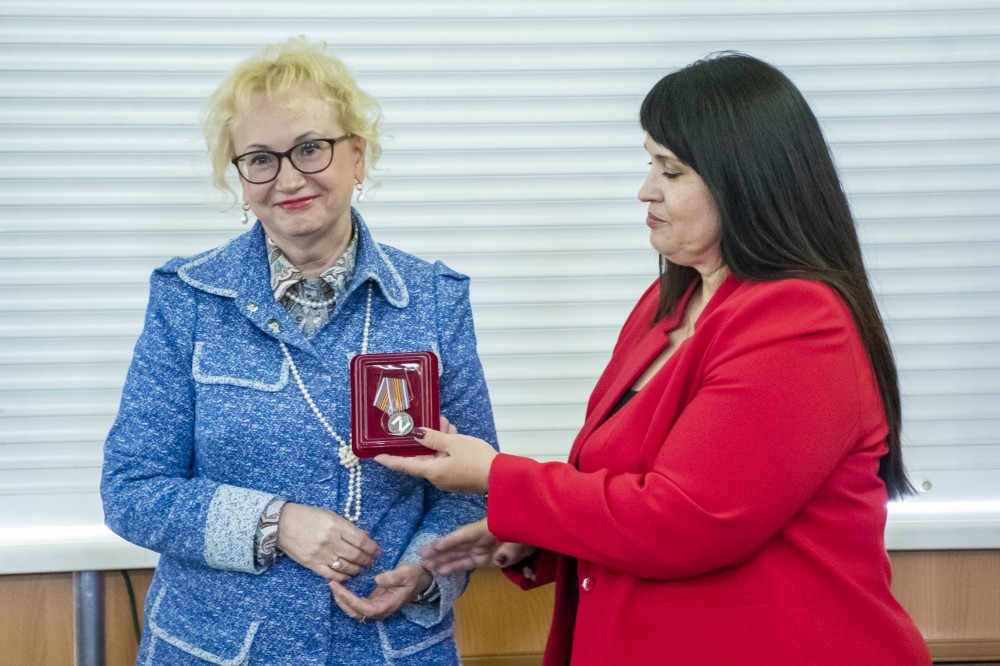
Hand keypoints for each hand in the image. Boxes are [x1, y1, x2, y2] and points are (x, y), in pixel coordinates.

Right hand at [277, 503, 380, 581]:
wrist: (282, 523)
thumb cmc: (308, 516)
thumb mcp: (330, 515)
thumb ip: (349, 526)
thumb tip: (366, 536)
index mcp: (336, 526)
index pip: (361, 540)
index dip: (372, 548)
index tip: (377, 552)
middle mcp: (330, 541)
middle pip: (355, 556)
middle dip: (366, 561)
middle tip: (370, 562)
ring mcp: (321, 554)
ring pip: (345, 567)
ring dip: (356, 570)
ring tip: (361, 569)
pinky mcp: (311, 564)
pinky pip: (330, 575)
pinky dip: (342, 577)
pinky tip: (347, 576)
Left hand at [328, 563, 431, 622]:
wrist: (421, 579)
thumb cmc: (414, 576)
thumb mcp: (406, 573)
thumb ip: (393, 577)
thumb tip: (377, 579)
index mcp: (389, 605)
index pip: (365, 609)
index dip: (351, 601)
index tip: (339, 588)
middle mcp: (381, 610)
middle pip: (357, 613)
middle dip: (342, 601)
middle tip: (332, 584)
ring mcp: (377, 607)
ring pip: (355, 611)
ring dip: (343, 601)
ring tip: (334, 586)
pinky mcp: (374, 602)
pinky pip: (357, 605)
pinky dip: (347, 599)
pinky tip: (341, 588)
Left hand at [374, 428, 495, 493]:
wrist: (501, 477)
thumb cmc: (477, 460)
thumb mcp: (454, 443)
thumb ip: (433, 438)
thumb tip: (416, 434)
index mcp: (432, 471)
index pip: (405, 465)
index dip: (390, 460)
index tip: (376, 457)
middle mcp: (437, 477)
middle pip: (422, 457)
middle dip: (421, 440)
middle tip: (418, 423)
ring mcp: (448, 478)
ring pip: (436, 456)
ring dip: (437, 440)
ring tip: (444, 423)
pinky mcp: (458, 476)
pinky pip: (446, 459)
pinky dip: (447, 446)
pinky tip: (453, 433)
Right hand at [420, 519, 537, 576]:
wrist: (540, 530)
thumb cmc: (532, 529)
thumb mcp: (525, 538)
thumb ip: (513, 548)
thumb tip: (499, 559)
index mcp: (490, 529)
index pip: (467, 535)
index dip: (452, 540)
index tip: (436, 546)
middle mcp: (482, 539)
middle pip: (459, 545)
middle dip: (440, 551)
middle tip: (422, 557)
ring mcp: (484, 548)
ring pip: (460, 554)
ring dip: (444, 560)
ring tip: (428, 566)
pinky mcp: (487, 559)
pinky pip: (468, 562)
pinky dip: (455, 566)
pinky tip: (443, 571)